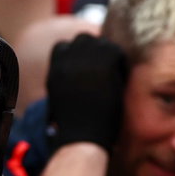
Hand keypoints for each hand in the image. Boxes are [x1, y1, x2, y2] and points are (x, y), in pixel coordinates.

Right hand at [46, 34, 127, 151]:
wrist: (82, 137)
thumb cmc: (74, 127)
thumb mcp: (60, 100)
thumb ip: (66, 80)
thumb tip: (78, 75)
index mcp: (53, 71)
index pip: (62, 46)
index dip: (77, 54)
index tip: (88, 67)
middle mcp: (65, 62)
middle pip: (82, 38)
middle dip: (93, 49)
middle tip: (105, 67)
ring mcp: (83, 61)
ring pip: (100, 41)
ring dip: (108, 52)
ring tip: (113, 72)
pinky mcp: (103, 64)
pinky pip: (117, 52)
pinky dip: (121, 63)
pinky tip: (120, 78)